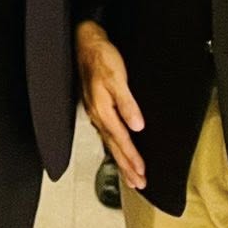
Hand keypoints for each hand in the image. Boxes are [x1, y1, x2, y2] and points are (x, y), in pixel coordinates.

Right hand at [75, 20, 145, 190]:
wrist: (85, 43)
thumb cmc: (101, 58)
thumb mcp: (117, 78)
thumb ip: (127, 103)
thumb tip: (137, 126)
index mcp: (103, 111)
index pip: (121, 141)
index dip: (132, 159)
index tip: (142, 175)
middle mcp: (98, 116)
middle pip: (114, 148)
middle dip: (127, 167)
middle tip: (138, 184)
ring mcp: (96, 113)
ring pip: (110, 143)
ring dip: (121, 161)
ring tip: (131, 176)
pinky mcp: (97, 108)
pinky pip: (106, 134)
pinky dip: (114, 147)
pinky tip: (117, 150)